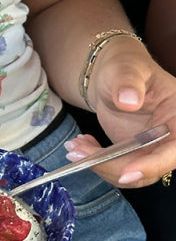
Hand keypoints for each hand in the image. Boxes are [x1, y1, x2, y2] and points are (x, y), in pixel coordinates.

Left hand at [68, 47, 175, 186]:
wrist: (114, 75)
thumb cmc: (126, 67)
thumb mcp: (126, 69)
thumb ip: (128, 82)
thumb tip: (129, 100)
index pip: (173, 151)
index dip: (152, 165)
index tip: (125, 173)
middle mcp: (171, 137)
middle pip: (150, 168)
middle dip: (113, 167)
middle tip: (80, 155)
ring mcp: (152, 148)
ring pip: (131, 173)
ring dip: (100, 166)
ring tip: (74, 147)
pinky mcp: (134, 154)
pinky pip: (117, 167)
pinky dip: (96, 162)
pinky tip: (80, 144)